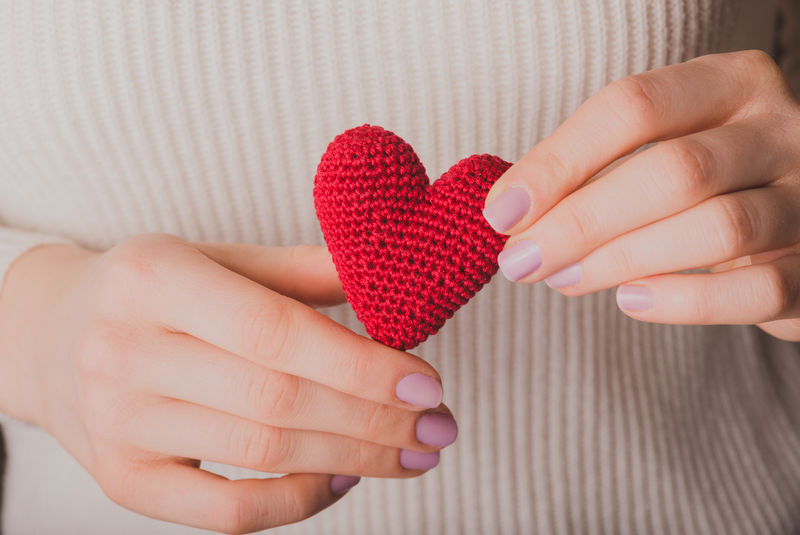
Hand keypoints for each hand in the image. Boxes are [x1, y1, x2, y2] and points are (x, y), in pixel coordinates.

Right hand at [0, 234, 456, 533]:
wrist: (53, 334)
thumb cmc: (154, 290)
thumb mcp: (219, 258)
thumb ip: (303, 271)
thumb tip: (392, 283)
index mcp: (153, 278)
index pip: (276, 333)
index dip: (361, 365)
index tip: (428, 383)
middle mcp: (124, 351)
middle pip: (277, 401)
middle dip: (375, 420)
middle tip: (439, 427)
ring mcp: (116, 424)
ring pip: (261, 454)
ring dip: (354, 457)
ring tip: (413, 451)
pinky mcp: (122, 479)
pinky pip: (224, 513)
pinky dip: (295, 501)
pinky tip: (343, 475)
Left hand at [482, 50, 799, 340]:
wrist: (792, 227)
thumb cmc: (702, 186)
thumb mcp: (657, 151)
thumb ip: (593, 171)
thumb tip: (510, 212)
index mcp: (729, 84)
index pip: (633, 107)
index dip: (558, 162)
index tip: (503, 213)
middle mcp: (780, 129)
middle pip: (673, 170)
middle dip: (580, 221)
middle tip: (522, 260)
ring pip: (716, 228)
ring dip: (621, 260)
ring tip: (564, 280)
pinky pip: (756, 289)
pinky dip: (684, 300)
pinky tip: (630, 300)